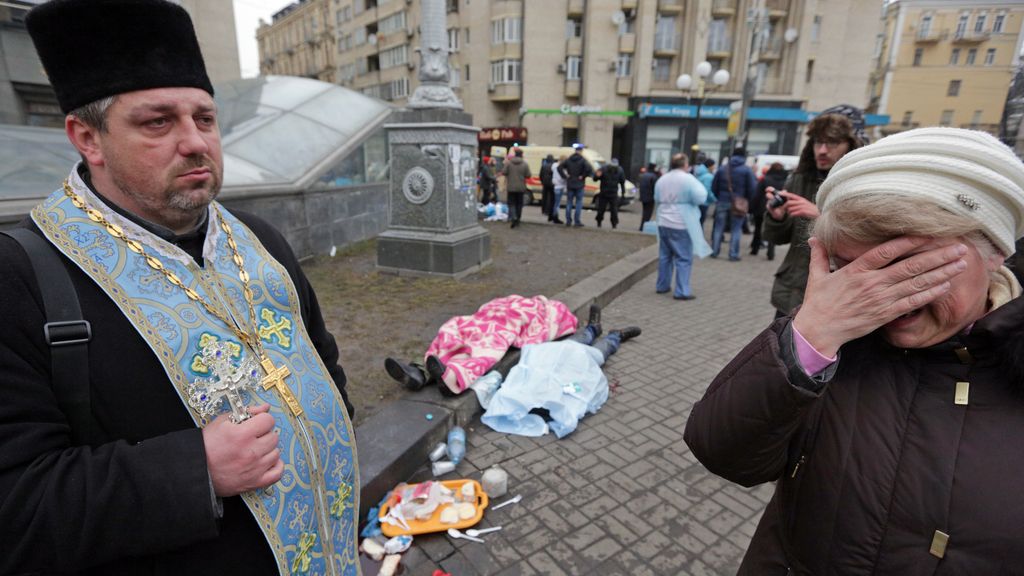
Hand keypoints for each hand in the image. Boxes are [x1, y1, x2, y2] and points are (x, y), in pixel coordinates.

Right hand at [203, 403, 282, 496]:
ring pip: (276, 453)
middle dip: (264, 434)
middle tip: (254, 437)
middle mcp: (250, 452)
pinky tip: (267, 461)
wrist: (196, 471)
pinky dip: (276, 466)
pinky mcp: (255, 482)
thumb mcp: (221, 422)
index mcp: (241, 435)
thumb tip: (264, 408)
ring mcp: (254, 468)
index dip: (262, 419)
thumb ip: (245, 412)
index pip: (268, 420)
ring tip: (256, 450)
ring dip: (268, 450)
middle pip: (273, 437)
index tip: (257, 423)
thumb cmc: (206, 447)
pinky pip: (277, 473)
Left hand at [766, 188, 818, 219]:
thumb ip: (797, 203)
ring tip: (790, 213)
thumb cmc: (811, 210)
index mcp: (801, 199)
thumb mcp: (804, 204)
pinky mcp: (804, 211)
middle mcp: (802, 202)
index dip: (785, 194)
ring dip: (789, 212)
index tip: (779, 193)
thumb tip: (789, 203)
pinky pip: (794, 213)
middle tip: (784, 210)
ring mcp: (803, 206)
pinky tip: (793, 216)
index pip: (792, 195)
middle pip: (789, 203)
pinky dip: (792, 215)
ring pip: (791, 208)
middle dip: (785, 206)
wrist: (820, 214)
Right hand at [792, 237, 967, 356]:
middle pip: (910, 267)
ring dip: (941, 273)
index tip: (928, 233)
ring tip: (960, 264)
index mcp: (856, 270)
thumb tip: (814, 238)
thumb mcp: (817, 276)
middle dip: (937, 256)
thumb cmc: (817, 303)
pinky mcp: (885, 314)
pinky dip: (930, 294)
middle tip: (959, 247)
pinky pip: (912, 303)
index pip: (886, 251)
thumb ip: (819, 255)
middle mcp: (871, 283)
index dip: (909, 241)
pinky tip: (945, 286)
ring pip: (916, 284)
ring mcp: (880, 300)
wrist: (819, 331)